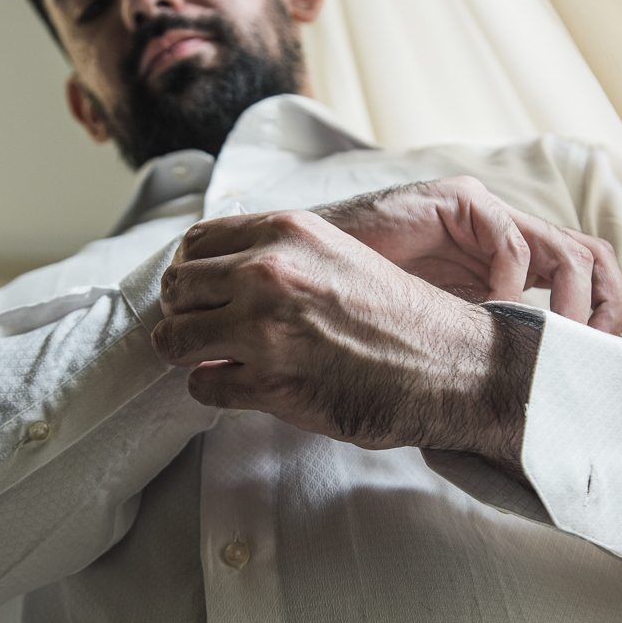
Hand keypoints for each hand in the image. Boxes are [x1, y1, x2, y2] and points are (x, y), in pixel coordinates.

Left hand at [152, 210, 537, 473]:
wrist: (448, 364)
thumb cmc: (397, 314)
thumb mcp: (336, 254)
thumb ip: (280, 253)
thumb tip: (221, 270)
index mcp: (286, 232)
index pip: (195, 243)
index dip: (192, 270)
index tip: (201, 291)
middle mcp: (268, 273)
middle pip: (176, 288)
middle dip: (184, 312)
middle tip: (204, 330)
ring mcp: (264, 330)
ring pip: (173, 339)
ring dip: (188, 353)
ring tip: (213, 359)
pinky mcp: (269, 383)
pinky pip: (202, 386)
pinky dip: (214, 390)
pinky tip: (239, 386)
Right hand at [314, 177, 621, 335]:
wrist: (314, 273)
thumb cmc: (371, 305)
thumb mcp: (445, 329)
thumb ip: (485, 339)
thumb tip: (530, 383)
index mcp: (503, 261)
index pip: (580, 269)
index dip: (616, 301)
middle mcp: (502, 234)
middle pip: (588, 254)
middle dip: (612, 301)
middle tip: (608, 346)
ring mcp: (481, 214)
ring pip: (562, 247)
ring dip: (572, 301)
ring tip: (562, 340)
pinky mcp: (454, 201)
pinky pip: (507, 238)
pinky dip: (513, 278)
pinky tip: (498, 307)